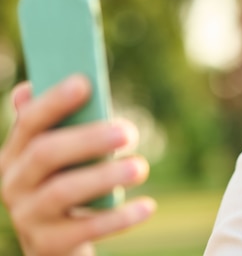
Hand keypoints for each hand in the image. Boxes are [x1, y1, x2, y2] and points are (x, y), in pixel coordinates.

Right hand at [0, 76, 155, 255]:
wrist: (56, 243)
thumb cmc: (67, 182)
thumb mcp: (60, 156)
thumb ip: (58, 123)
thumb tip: (49, 83)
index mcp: (15, 153)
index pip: (29, 121)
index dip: (55, 100)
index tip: (85, 81)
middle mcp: (13, 183)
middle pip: (46, 153)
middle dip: (88, 138)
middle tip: (128, 132)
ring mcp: (28, 216)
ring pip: (63, 191)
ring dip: (105, 177)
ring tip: (141, 167)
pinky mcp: (48, 245)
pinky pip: (86, 229)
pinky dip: (120, 217)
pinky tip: (147, 206)